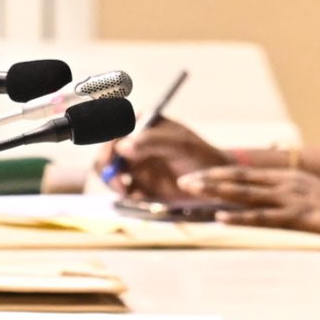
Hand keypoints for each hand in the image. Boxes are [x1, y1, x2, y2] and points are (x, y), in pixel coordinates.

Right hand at [106, 119, 228, 200]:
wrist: (214, 183)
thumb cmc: (201, 156)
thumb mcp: (180, 146)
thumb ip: (152, 142)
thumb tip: (122, 146)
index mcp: (143, 122)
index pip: (115, 127)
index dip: (108, 142)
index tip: (112, 158)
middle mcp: (134, 140)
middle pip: (106, 150)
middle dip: (106, 166)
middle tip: (118, 181)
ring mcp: (134, 162)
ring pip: (108, 171)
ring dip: (113, 182)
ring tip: (128, 191)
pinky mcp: (137, 182)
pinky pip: (120, 188)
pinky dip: (125, 193)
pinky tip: (141, 196)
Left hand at [177, 165, 319, 240]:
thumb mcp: (312, 194)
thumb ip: (290, 194)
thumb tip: (272, 197)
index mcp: (287, 176)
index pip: (246, 172)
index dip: (219, 173)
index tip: (196, 175)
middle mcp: (284, 182)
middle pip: (239, 178)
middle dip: (209, 179)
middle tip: (183, 181)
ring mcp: (290, 198)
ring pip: (246, 193)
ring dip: (217, 193)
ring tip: (193, 193)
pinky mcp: (296, 217)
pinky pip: (262, 218)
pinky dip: (239, 218)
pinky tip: (221, 219)